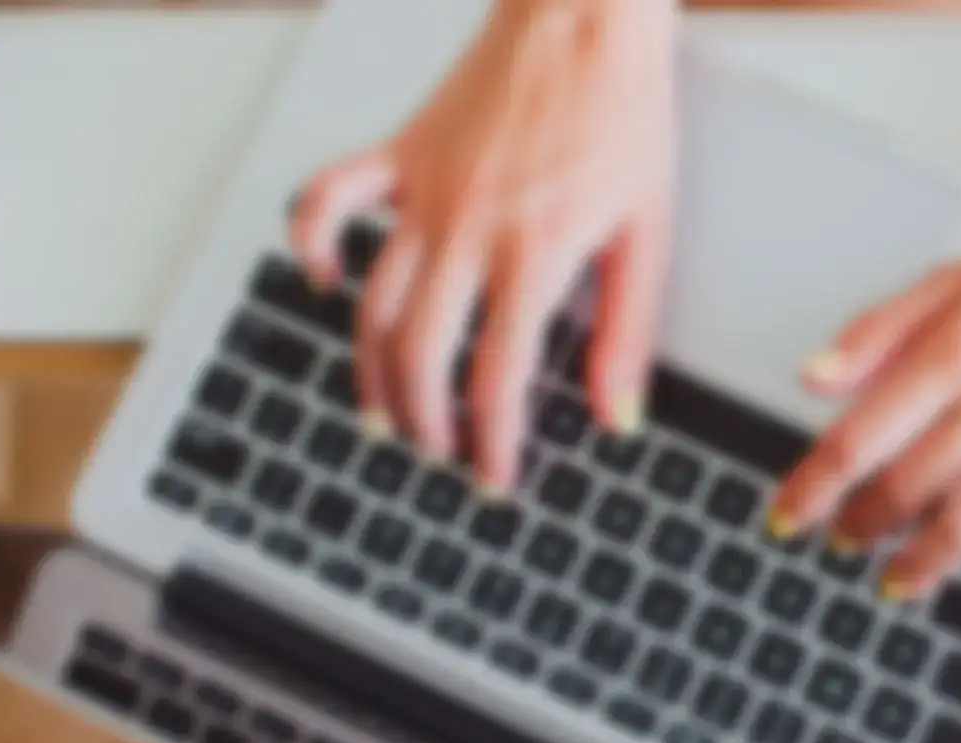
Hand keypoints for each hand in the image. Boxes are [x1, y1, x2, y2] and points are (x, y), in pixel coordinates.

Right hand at [290, 0, 674, 490]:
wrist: (586, 17)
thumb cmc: (624, 111)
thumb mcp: (649, 231)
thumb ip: (627, 330)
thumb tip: (617, 413)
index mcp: (533, 254)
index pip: (498, 378)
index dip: (492, 442)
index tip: (495, 477)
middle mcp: (466, 229)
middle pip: (420, 353)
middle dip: (425, 421)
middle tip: (440, 453)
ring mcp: (422, 190)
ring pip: (371, 300)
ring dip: (370, 369)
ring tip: (385, 414)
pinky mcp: (398, 151)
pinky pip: (326, 200)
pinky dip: (311, 245)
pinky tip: (323, 284)